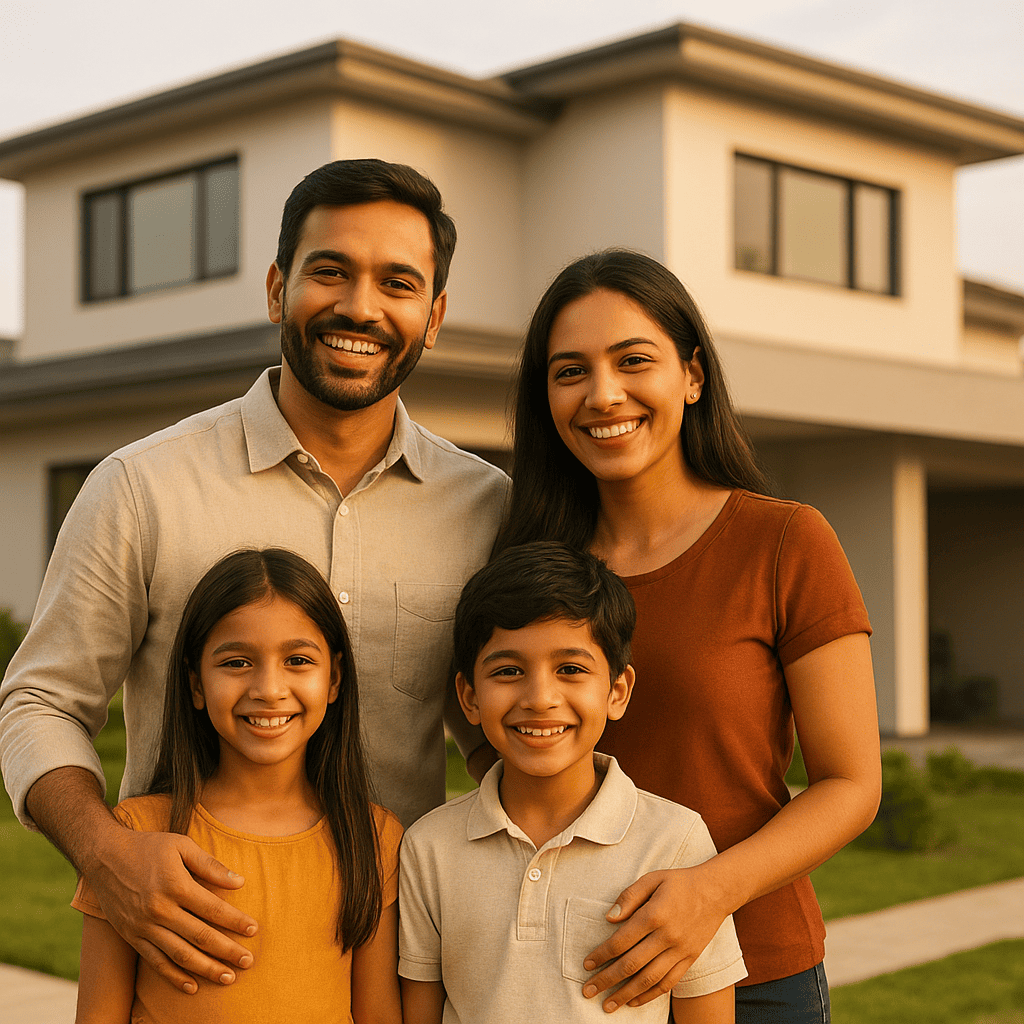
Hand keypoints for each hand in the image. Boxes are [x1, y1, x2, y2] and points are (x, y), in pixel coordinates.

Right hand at [85, 824, 257, 992]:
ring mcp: (144, 926)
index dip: (235, 921)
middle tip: (248, 961)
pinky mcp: (132, 937)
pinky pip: (156, 962)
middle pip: (200, 936)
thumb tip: (240, 882)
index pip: (213, 909)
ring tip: (229, 978)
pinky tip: (192, 986)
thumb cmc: (149, 846)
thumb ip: (210, 865)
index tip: (254, 930)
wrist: (104, 856)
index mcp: (175, 885)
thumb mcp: (181, 845)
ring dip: (206, 969)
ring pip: (180, 954)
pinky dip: (174, 977)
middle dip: (227, 951)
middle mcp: (160, 910)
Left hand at [581, 867, 726, 1012]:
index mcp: (654, 914)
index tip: (587, 964)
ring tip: (608, 1005)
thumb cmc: (680, 883)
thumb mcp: (652, 879)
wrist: (716, 891)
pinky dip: (650, 995)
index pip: (622, 941)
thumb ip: (629, 896)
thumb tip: (609, 918)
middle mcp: (667, 936)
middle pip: (632, 964)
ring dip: (626, 995)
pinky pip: (668, 983)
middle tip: (588, 991)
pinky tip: (634, 1002)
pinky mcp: (690, 959)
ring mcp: (680, 951)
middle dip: (607, 980)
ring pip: (649, 979)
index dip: (602, 954)